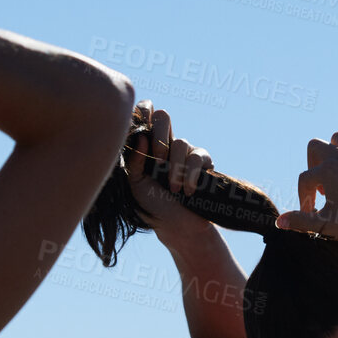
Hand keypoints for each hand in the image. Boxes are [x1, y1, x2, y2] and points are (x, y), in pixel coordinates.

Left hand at [126, 101, 215, 242]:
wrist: (177, 226)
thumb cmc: (152, 204)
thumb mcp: (135, 184)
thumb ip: (134, 161)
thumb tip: (141, 135)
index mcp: (146, 145)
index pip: (144, 115)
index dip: (142, 112)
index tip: (140, 127)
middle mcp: (165, 143)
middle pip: (163, 116)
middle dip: (160, 136)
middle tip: (157, 161)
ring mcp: (185, 150)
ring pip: (180, 142)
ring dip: (175, 167)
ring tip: (173, 188)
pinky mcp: (203, 161)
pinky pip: (198, 157)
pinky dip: (191, 175)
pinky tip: (187, 191)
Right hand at [277, 132, 337, 242]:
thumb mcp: (328, 225)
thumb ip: (301, 221)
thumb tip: (279, 222)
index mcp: (327, 171)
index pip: (304, 180)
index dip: (304, 198)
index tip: (312, 212)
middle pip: (315, 146)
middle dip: (313, 164)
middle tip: (322, 185)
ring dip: (335, 152)